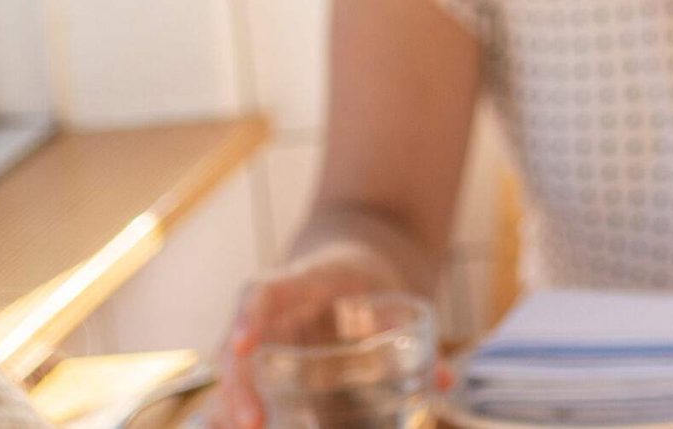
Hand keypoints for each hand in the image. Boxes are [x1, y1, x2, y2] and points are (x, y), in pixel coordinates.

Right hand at [208, 245, 404, 428]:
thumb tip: (443, 380)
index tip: (244, 344)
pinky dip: (235, 410)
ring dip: (229, 406)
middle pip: (238, 344)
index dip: (250, 315)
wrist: (351, 259)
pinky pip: (242, 386)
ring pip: (232, 371)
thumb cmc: (367, 277)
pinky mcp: (265, 361)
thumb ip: (413, 332)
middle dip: (237, 386)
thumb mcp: (390, 292)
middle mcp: (271, 312)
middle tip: (252, 423)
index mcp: (301, 282)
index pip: (264, 290)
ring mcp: (262, 337)